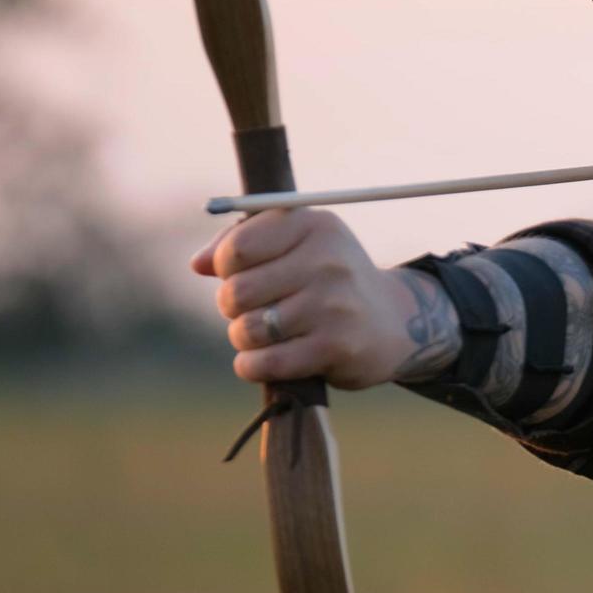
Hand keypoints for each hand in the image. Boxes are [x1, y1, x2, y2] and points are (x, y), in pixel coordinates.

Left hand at [190, 209, 422, 389]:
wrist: (394, 322)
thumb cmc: (331, 280)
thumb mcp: (299, 246)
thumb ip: (245, 244)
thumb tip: (198, 264)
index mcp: (316, 226)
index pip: (237, 249)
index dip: (226, 268)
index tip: (242, 274)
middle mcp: (329, 261)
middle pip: (237, 292)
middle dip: (233, 307)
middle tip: (253, 310)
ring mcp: (335, 305)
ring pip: (247, 330)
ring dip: (244, 338)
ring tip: (263, 335)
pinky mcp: (337, 347)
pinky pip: (266, 363)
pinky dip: (252, 366)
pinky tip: (261, 361)